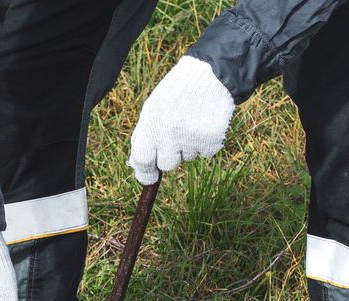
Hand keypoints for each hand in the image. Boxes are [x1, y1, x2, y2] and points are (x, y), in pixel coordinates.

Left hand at [129, 55, 234, 184]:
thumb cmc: (176, 93)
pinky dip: (205, 143)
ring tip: (192, 122)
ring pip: (187, 158)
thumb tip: (136, 166)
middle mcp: (170, 133)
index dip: (145, 174)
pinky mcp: (212, 140)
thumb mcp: (152, 109)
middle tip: (176, 136)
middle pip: (167, 165)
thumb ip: (143, 136)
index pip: (142, 160)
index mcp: (151, 124)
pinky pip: (205, 154)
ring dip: (188, 146)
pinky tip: (205, 123)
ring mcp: (192, 138)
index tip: (149, 178)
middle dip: (170, 156)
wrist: (211, 74)